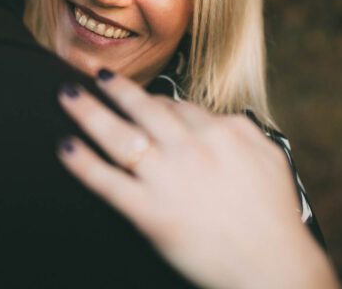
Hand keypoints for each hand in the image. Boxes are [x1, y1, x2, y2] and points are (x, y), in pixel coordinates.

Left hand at [56, 70, 338, 288]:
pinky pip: (107, 181)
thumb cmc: (276, 216)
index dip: (154, 100)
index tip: (141, 99)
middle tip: (94, 73)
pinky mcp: (149, 212)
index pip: (179, 106)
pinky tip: (65, 147)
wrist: (271, 267)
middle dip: (114, 87)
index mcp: (221, 131)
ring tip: (67, 94)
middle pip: (143, 107)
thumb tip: (220, 119)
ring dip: (88, 111)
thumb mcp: (270, 157)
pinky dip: (82, 163)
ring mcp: (167, 177)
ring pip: (119, 134)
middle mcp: (191, 147)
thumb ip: (243, 130)